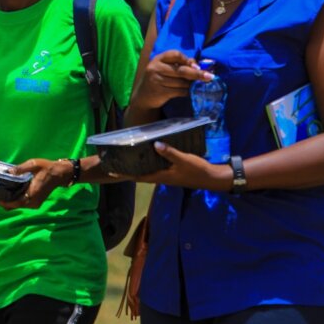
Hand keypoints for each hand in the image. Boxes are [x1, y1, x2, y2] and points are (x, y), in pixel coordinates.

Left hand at [0, 157, 76, 209]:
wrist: (60, 173)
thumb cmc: (47, 168)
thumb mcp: (34, 164)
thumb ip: (20, 169)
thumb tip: (8, 172)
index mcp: (32, 195)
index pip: (14, 203)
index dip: (3, 202)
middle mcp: (33, 202)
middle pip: (14, 206)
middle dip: (4, 201)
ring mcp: (34, 203)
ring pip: (17, 205)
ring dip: (9, 200)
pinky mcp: (35, 202)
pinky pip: (22, 203)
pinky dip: (14, 199)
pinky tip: (9, 191)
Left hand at [116, 141, 231, 190]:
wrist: (212, 178)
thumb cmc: (197, 170)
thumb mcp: (184, 160)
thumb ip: (170, 152)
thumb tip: (155, 144)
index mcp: (160, 176)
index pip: (138, 176)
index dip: (124, 174)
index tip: (111, 171)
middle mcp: (160, 177)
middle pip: (139, 175)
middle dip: (127, 170)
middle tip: (115, 162)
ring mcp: (166, 176)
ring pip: (147, 172)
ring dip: (136, 167)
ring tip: (126, 158)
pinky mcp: (171, 173)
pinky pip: (154, 169)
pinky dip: (147, 164)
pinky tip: (146, 156)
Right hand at [130, 50, 210, 111]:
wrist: (143, 96)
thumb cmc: (158, 79)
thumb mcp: (164, 68)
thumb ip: (178, 64)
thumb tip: (198, 66)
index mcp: (158, 59)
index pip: (175, 55)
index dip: (187, 60)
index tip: (197, 66)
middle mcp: (155, 68)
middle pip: (181, 70)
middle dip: (197, 74)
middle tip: (210, 76)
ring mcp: (156, 80)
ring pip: (182, 82)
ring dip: (191, 85)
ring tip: (195, 85)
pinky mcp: (160, 92)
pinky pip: (179, 91)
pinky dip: (187, 92)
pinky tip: (189, 92)